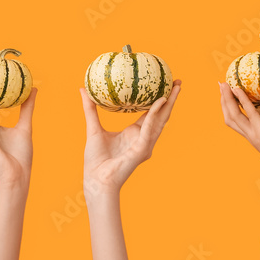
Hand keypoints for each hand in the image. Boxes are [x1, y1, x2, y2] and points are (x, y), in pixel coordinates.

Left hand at [81, 81, 180, 200]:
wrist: (96, 178)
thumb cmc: (96, 159)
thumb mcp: (93, 128)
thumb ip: (90, 109)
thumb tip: (82, 89)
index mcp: (134, 133)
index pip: (151, 113)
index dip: (158, 99)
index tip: (163, 83)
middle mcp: (143, 138)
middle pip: (161, 115)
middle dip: (171, 98)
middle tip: (177, 81)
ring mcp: (145, 144)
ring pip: (161, 120)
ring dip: (169, 103)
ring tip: (175, 88)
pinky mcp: (143, 149)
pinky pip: (149, 128)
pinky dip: (154, 115)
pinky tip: (159, 101)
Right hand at [219, 83, 259, 182]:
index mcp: (255, 132)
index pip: (238, 118)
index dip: (231, 105)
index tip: (229, 91)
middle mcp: (250, 133)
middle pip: (230, 115)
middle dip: (223, 100)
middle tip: (221, 84)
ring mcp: (253, 133)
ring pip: (233, 115)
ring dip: (226, 100)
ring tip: (224, 85)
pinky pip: (249, 114)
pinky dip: (242, 102)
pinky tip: (238, 90)